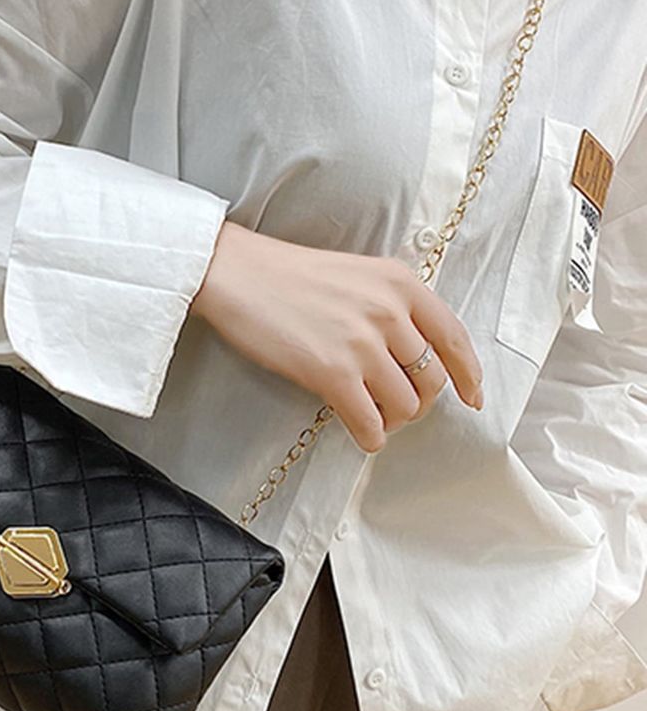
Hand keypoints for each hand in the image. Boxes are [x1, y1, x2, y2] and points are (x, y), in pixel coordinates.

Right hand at [189, 221, 483, 453]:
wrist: (238, 274)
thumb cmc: (289, 276)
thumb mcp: (357, 274)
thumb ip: (391, 306)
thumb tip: (413, 355)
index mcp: (400, 284)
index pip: (454, 338)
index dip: (469, 375)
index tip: (472, 397)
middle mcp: (389, 312)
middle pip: (432, 380)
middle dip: (419, 402)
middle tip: (395, 406)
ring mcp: (362, 344)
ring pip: (405, 406)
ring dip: (392, 420)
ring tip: (371, 415)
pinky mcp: (333, 374)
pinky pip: (370, 423)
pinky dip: (370, 436)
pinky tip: (359, 432)